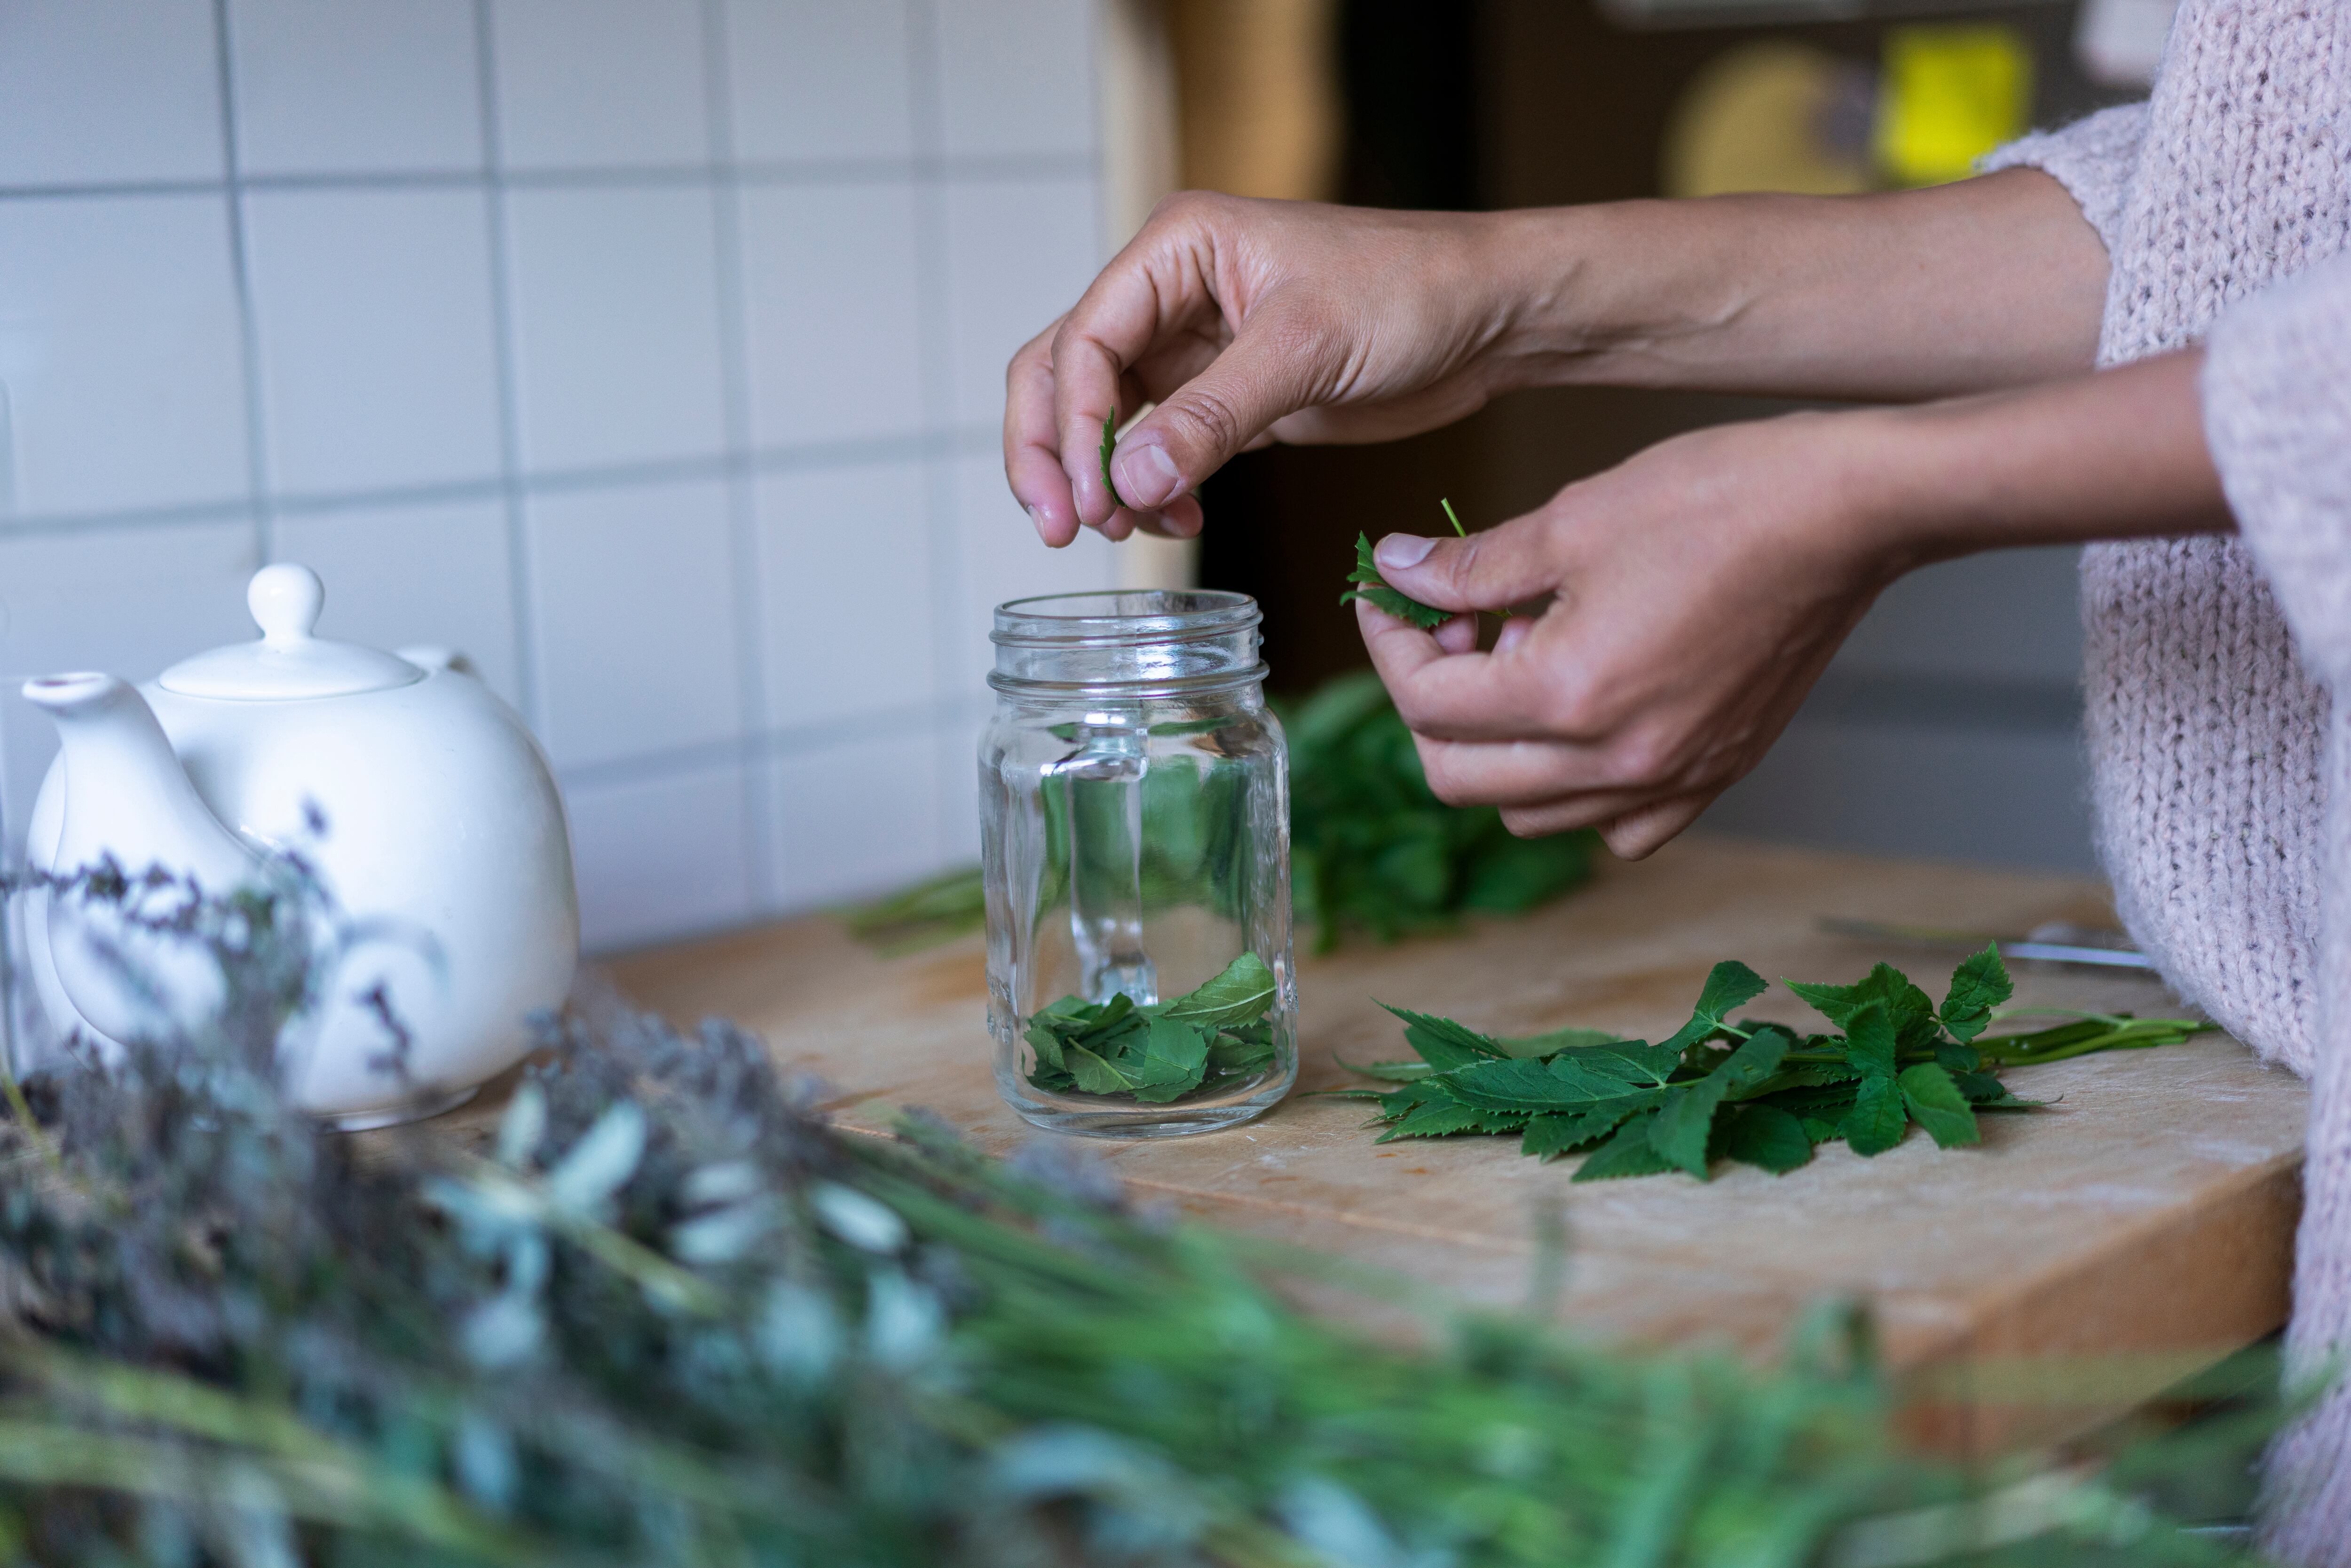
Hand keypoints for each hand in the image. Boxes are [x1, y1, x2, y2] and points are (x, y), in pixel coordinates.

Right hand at [1004, 194, 1521, 544]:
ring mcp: (1193, 346)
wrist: (1488, 316)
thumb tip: (1132, 479)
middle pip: (1062, 374)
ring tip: (1131, 530)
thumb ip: (1212, 416)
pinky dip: (1153, 489)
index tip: (1096, 494)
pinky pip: (1157, 446)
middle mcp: (1170, 290)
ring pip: (1102, 417)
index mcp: (1176, 247)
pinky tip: (1178, 519)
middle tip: (1065, 528)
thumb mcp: (1308, 348)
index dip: (1073, 424)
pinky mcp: (1225, 395)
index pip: (1082, 339)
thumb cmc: (1412, 291)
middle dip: (1056, 454)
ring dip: (1103, 479)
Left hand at [1356, 411, 1899, 859]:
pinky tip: (1582, 719)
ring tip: (1520, 660)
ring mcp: (1673, 779)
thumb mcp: (1571, 519)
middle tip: (1450, 628)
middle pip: (1461, 776)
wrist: (1847, 512)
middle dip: (1429, 702)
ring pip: (1531, 813)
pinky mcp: (1716, 772)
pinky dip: (1579, 790)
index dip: (1390, 643)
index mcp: (1569, 696)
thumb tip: (1395, 569)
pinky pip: (1621, 827)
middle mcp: (1618, 761)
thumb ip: (1470, 566)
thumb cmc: (1719, 499)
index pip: (1427, 703)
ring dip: (1496, 749)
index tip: (1388, 597)